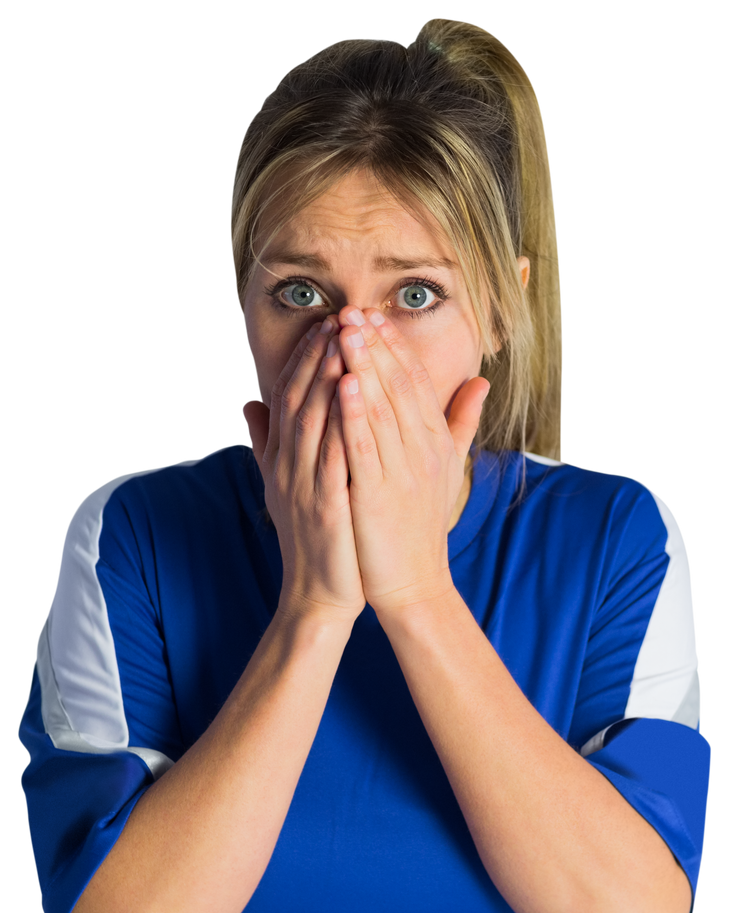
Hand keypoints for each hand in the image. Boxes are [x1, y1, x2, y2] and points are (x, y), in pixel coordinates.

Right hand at [241, 316, 365, 623]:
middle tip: (340, 315)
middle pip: (300, 400)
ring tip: (345, 339)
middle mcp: (288, 468)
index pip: (290, 397)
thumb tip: (248, 403)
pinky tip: (353, 394)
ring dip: (328, 377)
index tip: (326, 324)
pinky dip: (341, 423)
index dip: (305, 358)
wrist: (317, 595)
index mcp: (283, 460)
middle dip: (319, 355)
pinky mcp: (324, 509)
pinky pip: (332, 458)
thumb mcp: (282, 487)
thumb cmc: (312, 539)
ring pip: (313, 421)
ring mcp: (304, 487)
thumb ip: (267, 444)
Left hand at [334, 307, 489, 616]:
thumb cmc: (423, 525)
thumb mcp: (448, 468)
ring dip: (362, 366)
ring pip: (381, 409)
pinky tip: (343, 385)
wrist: (416, 583)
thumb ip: (461, 422)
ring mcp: (402, 472)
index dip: (394, 346)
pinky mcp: (379, 495)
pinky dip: (355, 415)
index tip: (373, 314)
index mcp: (434, 441)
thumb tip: (481, 381)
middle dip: (374, 345)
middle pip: (398, 386)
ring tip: (344, 330)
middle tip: (352, 308)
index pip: (415, 382)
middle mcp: (422, 450)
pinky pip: (366, 448)